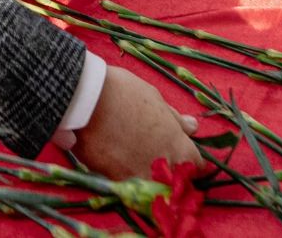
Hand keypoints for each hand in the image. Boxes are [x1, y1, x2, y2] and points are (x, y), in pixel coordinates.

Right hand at [70, 66, 200, 179]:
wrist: (85, 101)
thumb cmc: (124, 93)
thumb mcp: (154, 99)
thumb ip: (175, 119)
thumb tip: (193, 127)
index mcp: (179, 147)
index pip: (196, 166)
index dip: (188, 160)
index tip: (178, 154)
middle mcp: (165, 169)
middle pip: (176, 182)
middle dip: (169, 173)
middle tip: (154, 155)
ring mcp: (141, 178)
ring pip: (151, 187)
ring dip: (147, 176)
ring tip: (132, 157)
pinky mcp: (117, 182)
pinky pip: (128, 185)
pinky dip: (125, 176)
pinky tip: (116, 160)